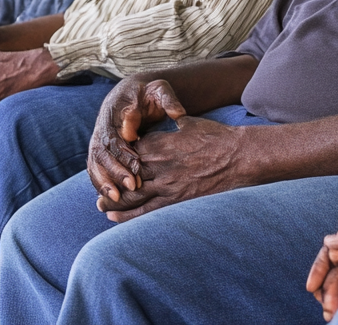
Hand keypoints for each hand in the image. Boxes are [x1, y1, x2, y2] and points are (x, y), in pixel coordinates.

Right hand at [87, 78, 186, 203]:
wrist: (133, 91)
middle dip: (114, 172)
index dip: (122, 154)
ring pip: (95, 162)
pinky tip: (110, 197)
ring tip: (116, 199)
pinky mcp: (101, 149)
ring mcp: (99, 138)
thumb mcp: (160, 89)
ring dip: (103, 181)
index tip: (136, 168)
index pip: (114, 136)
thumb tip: (178, 114)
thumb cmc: (148, 92)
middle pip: (101, 152)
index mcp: (115, 112)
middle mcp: (103, 126)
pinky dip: (100, 182)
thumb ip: (168, 99)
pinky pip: (96, 168)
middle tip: (130, 188)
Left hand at [94, 116, 246, 222]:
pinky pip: (147, 211)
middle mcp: (159, 165)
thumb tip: (167, 118)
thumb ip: (172, 123)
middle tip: (98, 187)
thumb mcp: (189, 123)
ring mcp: (167, 185)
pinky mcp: (176, 200)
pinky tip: (115, 218)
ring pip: (131, 196)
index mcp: (159, 145)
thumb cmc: (216, 137)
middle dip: (110, 181)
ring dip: (114, 201)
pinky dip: (129, 215)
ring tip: (101, 205)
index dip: (117, 158)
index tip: (110, 161)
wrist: (239, 156)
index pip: (127, 153)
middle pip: (124, 175)